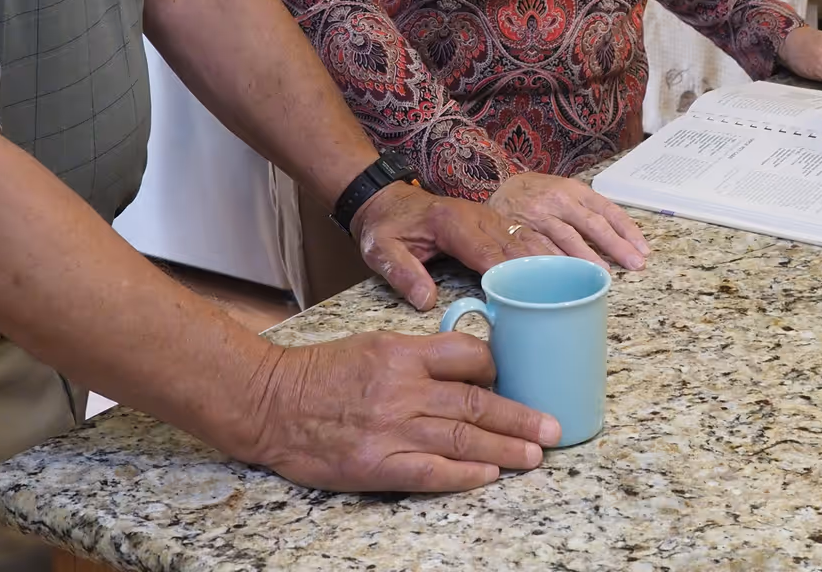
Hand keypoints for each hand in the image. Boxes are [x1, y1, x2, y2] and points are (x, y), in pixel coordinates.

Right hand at [240, 331, 557, 491]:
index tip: (512, 380)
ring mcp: (391, 428)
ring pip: (462, 436)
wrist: (269, 403)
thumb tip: (462, 367)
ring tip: (536, 455)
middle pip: (475, 400)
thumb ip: (415, 357)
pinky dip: (464, 472)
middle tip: (552, 427)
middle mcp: (402, 387)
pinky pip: (432, 470)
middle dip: (519, 415)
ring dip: (505, 447)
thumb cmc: (318, 373)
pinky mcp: (376, 463)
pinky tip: (490, 475)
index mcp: (401, 352)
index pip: (466, 355)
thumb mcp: (370, 346)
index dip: (496, 369)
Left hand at [350, 183, 558, 310]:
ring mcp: (487, 216)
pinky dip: (543, 251)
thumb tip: (426, 300)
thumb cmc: (386, 228)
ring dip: (547, 258)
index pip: (484, 249)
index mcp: (449, 221)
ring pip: (524, 237)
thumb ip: (401, 273)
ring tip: (571, 282)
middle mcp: (475, 215)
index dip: (506, 271)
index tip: (524, 294)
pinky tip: (559, 268)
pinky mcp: (492, 222)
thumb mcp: (380, 250)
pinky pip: (522, 235)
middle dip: (537, 268)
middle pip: (512, 242)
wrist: (387, 201)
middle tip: (559, 295)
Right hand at [486, 172, 648, 270]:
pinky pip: (543, 248)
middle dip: (616, 246)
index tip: (642, 248)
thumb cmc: (540, 193)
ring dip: (589, 257)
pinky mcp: (523, 229)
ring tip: (606, 273)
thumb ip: (587, 211)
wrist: (501, 186)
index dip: (627, 230)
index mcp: (576, 190)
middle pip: (593, 224)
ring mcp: (541, 215)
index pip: (608, 210)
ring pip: (569, 237)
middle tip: (634, 263)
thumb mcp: (566, 191)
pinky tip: (570, 273)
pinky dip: (558, 261)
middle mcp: (561, 200)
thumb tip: (617, 237)